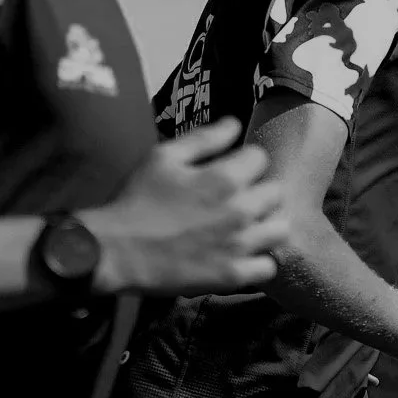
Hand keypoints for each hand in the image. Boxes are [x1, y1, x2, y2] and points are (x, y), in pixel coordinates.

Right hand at [86, 118, 289, 295]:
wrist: (116, 250)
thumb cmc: (137, 198)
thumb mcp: (164, 156)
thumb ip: (204, 138)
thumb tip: (235, 123)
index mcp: (224, 178)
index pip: (261, 158)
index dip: (245, 161)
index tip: (231, 170)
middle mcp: (239, 210)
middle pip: (276, 192)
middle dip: (259, 190)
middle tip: (237, 199)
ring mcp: (239, 245)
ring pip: (280, 228)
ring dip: (266, 223)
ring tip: (246, 226)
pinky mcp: (232, 275)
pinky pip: (268, 266)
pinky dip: (259, 259)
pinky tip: (241, 254)